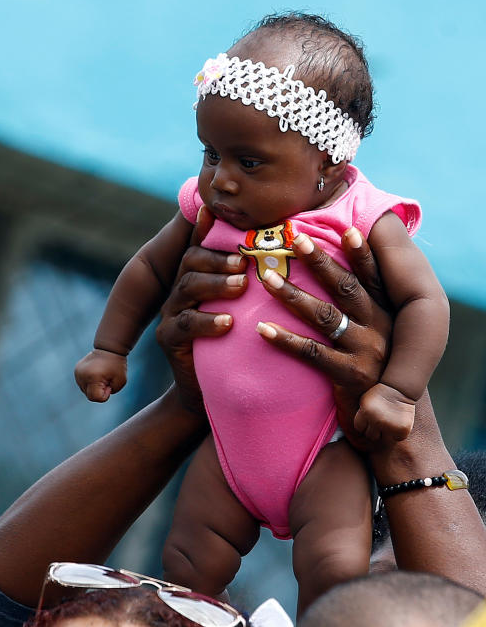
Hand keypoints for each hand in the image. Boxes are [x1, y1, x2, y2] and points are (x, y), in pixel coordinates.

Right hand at [74, 349, 126, 401]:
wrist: (108, 349)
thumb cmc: (116, 365)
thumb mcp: (120, 382)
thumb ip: (109, 393)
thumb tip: (97, 394)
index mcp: (92, 377)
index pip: (95, 398)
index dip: (105, 395)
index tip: (109, 384)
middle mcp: (82, 375)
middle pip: (89, 395)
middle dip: (99, 391)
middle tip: (106, 379)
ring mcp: (77, 373)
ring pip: (85, 391)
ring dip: (94, 387)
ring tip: (100, 376)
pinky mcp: (76, 371)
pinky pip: (83, 385)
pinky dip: (90, 383)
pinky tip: (95, 374)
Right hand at [153, 209, 246, 408]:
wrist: (211, 391)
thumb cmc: (237, 347)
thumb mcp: (245, 311)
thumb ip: (254, 284)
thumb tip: (287, 254)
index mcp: (198, 279)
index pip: (201, 247)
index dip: (204, 229)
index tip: (213, 211)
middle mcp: (181, 292)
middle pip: (191, 262)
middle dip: (217, 258)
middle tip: (244, 260)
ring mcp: (172, 314)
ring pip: (187, 288)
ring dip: (216, 284)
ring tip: (242, 285)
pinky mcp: (169, 339)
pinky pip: (185, 325)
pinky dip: (207, 321)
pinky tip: (229, 322)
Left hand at [253, 228, 391, 449]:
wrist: (388, 422)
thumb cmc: (372, 369)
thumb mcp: (374, 334)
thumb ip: (359, 309)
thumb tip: (334, 271)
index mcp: (384, 313)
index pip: (371, 277)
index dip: (361, 252)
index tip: (348, 227)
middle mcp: (379, 328)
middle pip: (345, 288)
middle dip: (320, 261)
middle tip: (295, 238)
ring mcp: (365, 351)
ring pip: (324, 316)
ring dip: (292, 295)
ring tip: (266, 277)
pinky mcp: (349, 376)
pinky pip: (312, 354)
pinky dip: (286, 340)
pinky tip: (261, 330)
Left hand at [356, 382, 414, 442]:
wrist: (399, 388)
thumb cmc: (380, 393)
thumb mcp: (365, 400)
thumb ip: (362, 413)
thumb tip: (357, 430)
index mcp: (365, 412)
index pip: (359, 428)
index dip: (364, 425)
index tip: (370, 420)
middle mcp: (376, 420)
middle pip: (371, 436)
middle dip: (375, 430)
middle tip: (381, 421)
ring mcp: (390, 425)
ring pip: (384, 439)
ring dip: (386, 433)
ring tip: (389, 422)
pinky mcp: (402, 429)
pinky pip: (398, 438)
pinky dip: (398, 433)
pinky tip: (398, 424)